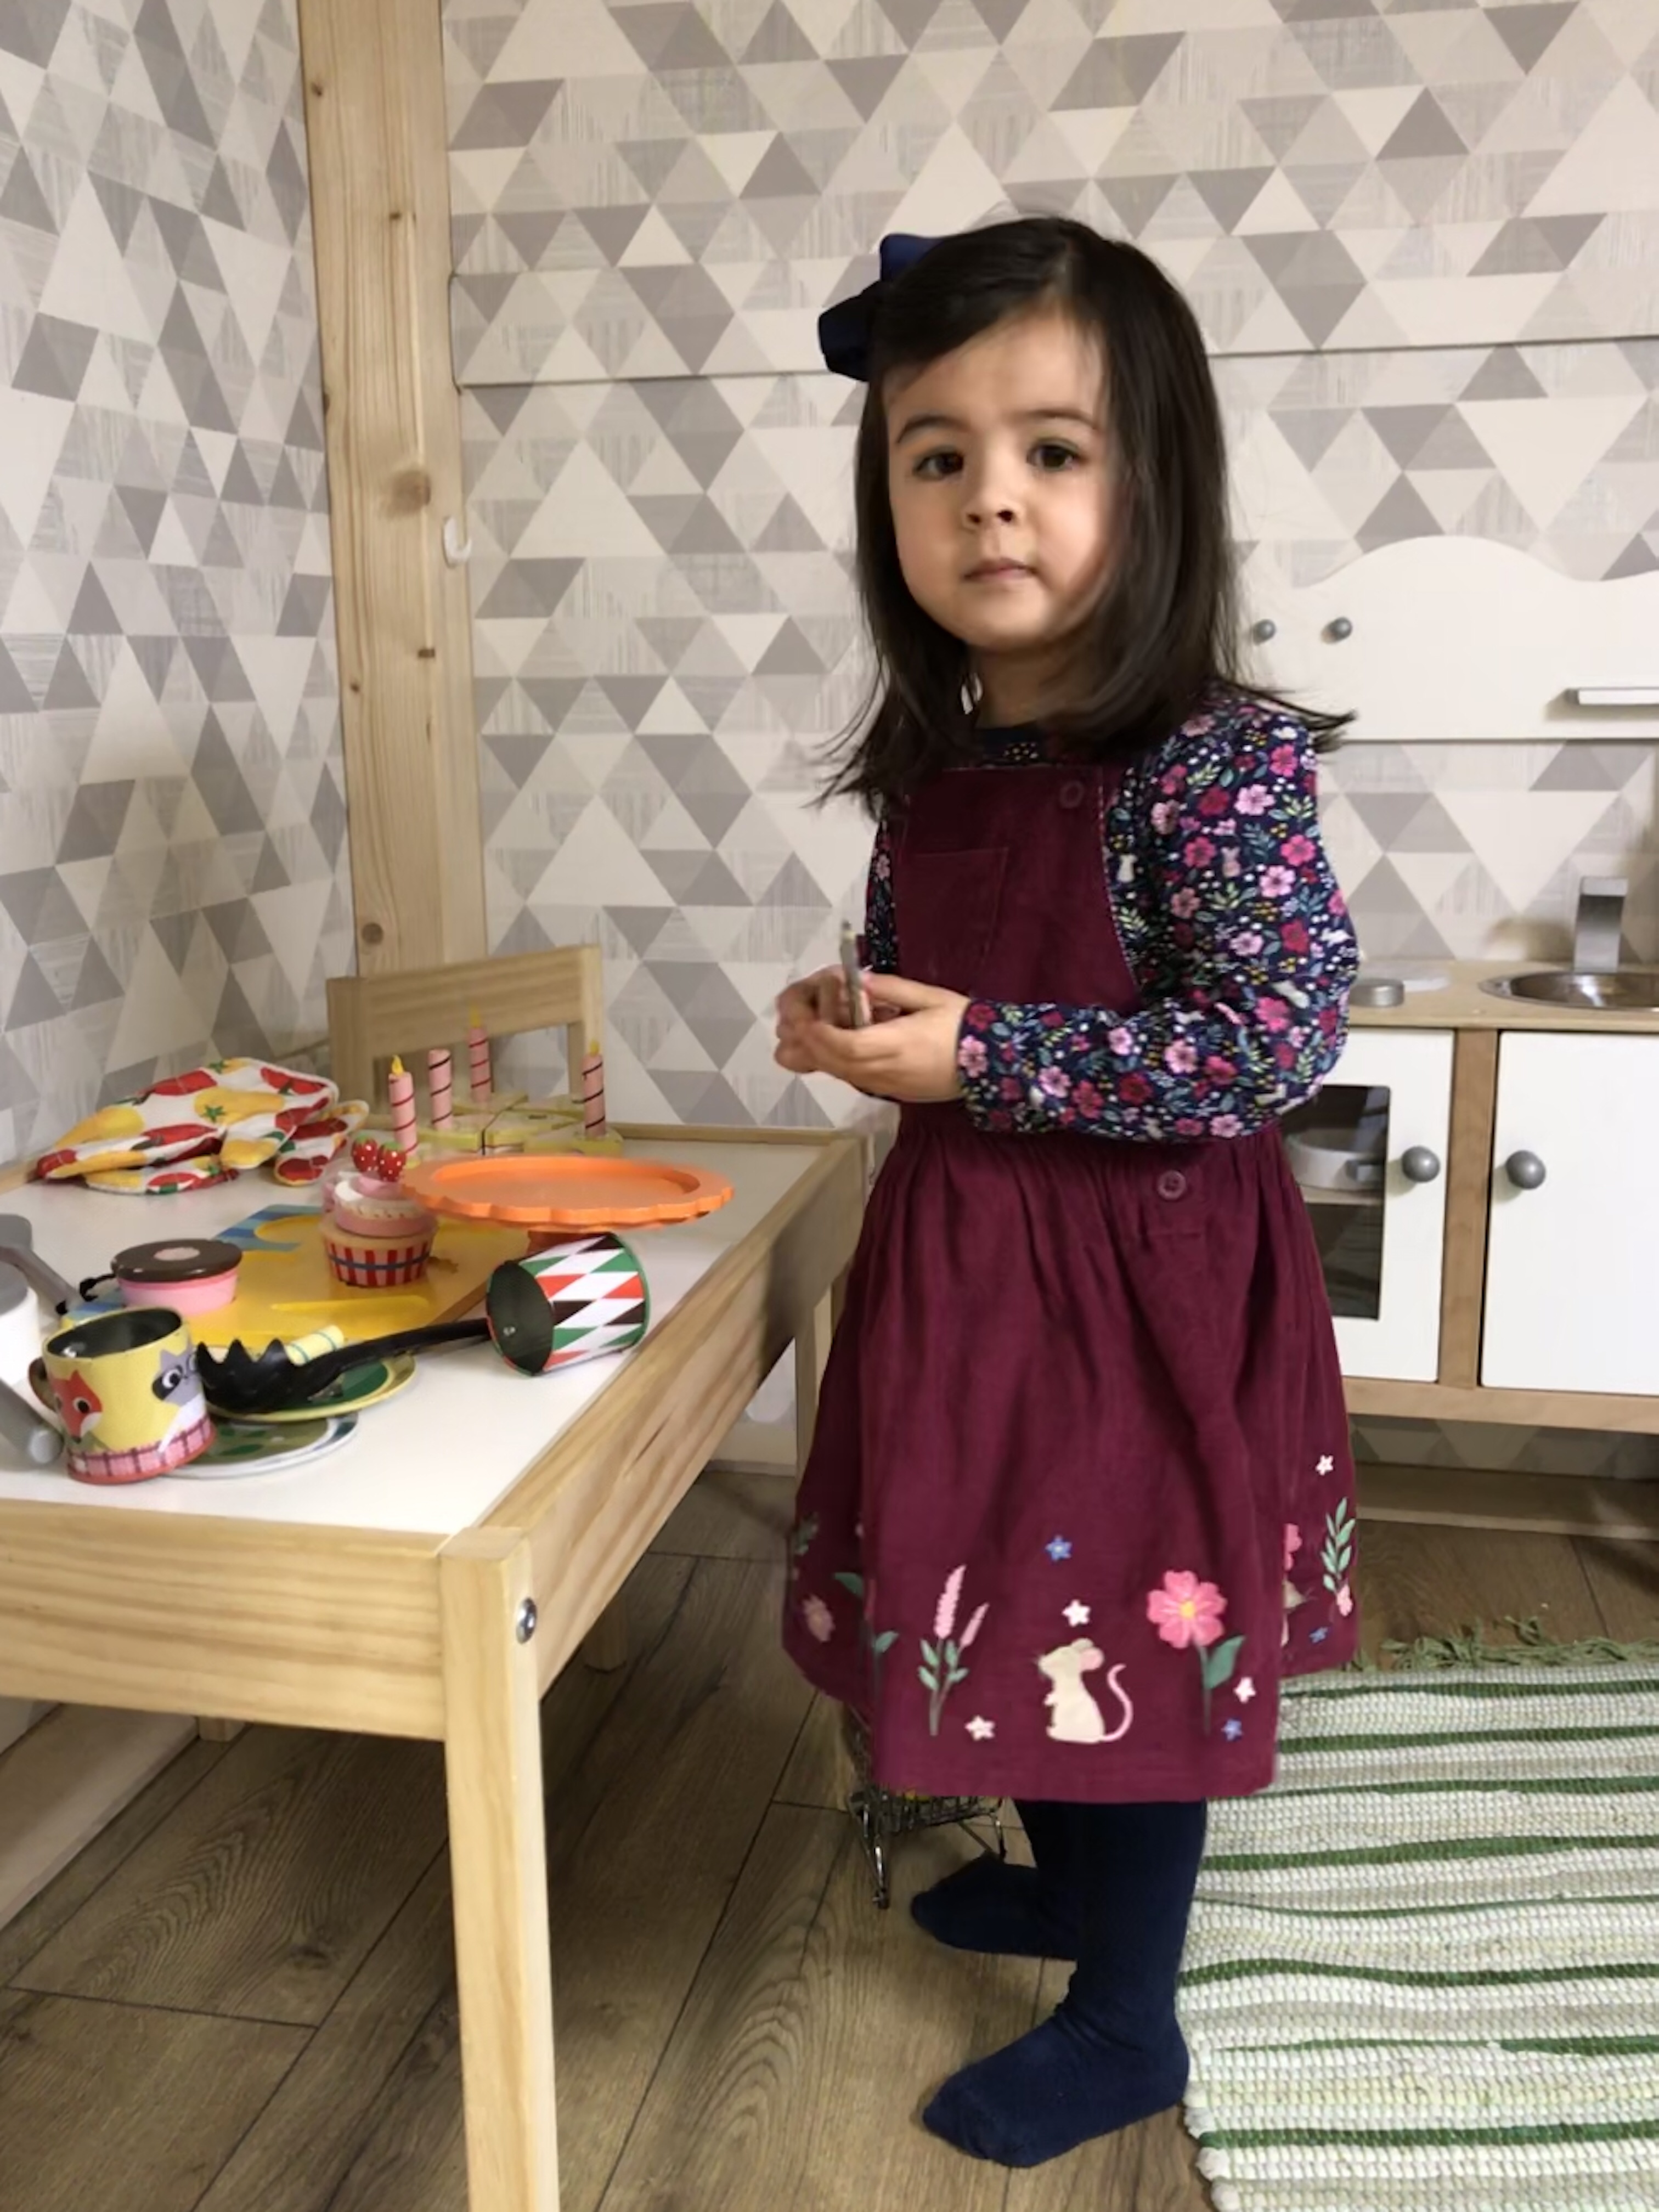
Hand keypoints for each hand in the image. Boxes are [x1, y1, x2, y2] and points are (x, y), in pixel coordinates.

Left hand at [775, 973, 969, 1102]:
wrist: (992, 1066)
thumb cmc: (963, 1026)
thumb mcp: (929, 997)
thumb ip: (888, 988)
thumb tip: (853, 980)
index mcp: (895, 1046)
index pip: (842, 1044)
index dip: (815, 1029)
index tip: (803, 1010)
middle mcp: (882, 1071)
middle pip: (828, 1062)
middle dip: (803, 1037)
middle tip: (793, 1012)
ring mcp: (883, 1085)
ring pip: (834, 1072)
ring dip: (812, 1050)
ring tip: (803, 1023)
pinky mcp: (886, 1090)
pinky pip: (849, 1076)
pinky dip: (830, 1058)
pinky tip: (829, 1037)